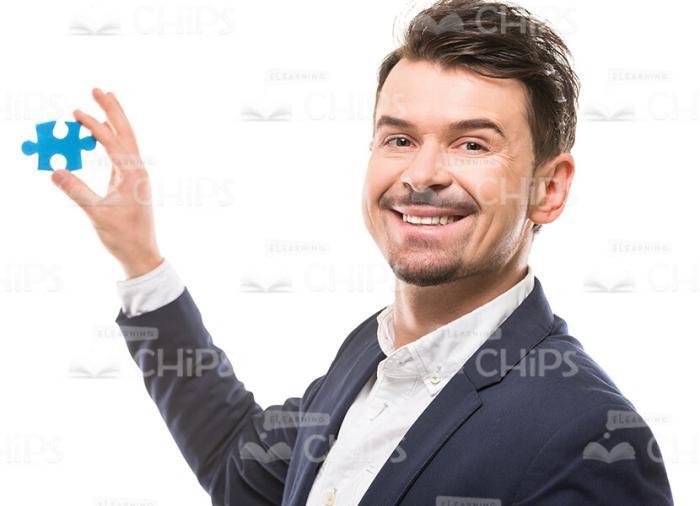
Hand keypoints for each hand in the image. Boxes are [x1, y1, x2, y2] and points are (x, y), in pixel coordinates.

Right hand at [51, 88, 162, 278]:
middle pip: (126, 133)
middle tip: (100, 89)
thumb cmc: (122, 236)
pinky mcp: (133, 184)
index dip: (94, 125)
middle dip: (113, 110)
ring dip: (115, 122)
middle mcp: (138, 171)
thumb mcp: (96, 214)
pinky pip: (123, 154)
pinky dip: (113, 140)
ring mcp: (137, 176)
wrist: (142, 254)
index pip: (112, 142)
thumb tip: (54, 170)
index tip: (76, 112)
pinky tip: (104, 137)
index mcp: (132, 175)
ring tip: (104, 103)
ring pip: (127, 142)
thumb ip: (76, 191)